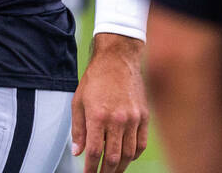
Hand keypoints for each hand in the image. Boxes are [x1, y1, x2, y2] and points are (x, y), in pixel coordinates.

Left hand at [72, 34, 148, 172]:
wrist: (118, 60)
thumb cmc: (95, 80)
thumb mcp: (78, 102)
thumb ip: (78, 129)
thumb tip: (77, 152)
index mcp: (97, 116)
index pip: (94, 151)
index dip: (90, 167)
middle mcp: (117, 120)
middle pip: (114, 157)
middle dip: (106, 172)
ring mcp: (134, 119)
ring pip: (129, 154)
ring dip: (121, 167)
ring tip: (112, 171)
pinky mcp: (144, 117)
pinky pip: (141, 144)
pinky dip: (134, 155)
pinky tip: (126, 158)